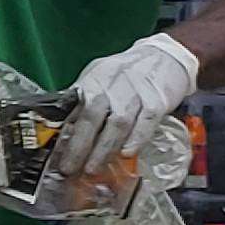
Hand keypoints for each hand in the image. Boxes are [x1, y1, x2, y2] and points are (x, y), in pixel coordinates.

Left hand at [56, 32, 196, 179]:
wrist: (164, 56)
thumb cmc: (127, 73)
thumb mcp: (99, 79)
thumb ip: (83, 103)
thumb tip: (65, 131)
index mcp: (94, 81)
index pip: (75, 112)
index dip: (67, 138)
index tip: (60, 160)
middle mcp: (112, 85)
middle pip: (92, 117)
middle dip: (80, 147)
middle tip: (72, 169)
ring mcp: (135, 92)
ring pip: (118, 123)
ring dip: (104, 149)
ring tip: (93, 169)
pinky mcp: (157, 100)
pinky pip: (146, 121)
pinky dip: (137, 138)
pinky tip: (127, 154)